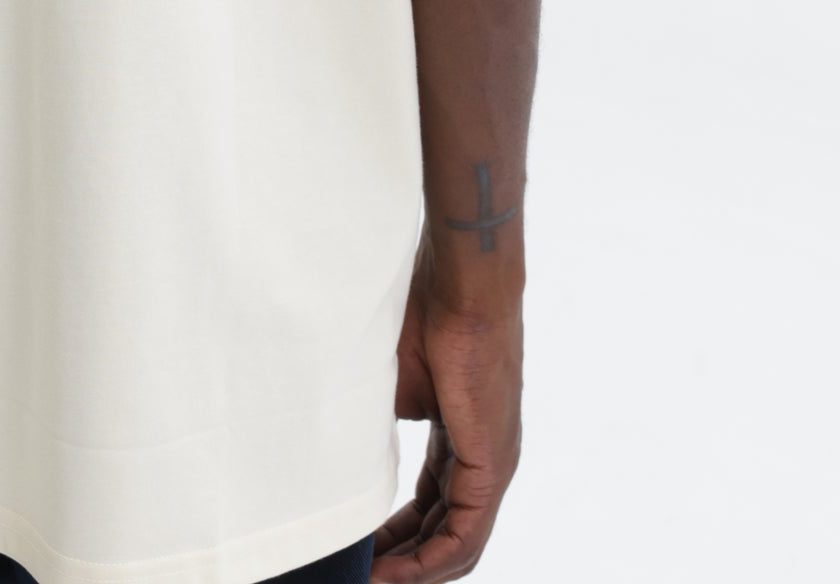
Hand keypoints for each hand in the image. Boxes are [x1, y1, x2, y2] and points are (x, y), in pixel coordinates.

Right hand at [368, 242, 523, 579]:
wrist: (460, 286)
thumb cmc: (425, 314)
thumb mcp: (391, 383)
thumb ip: (379, 427)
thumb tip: (347, 457)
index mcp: (461, 436)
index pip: (431, 502)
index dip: (396, 531)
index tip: (359, 543)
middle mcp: (483, 457)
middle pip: (443, 530)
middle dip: (402, 558)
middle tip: (361, 572)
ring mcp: (493, 463)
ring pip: (457, 543)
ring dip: (414, 568)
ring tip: (371, 579)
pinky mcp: (493, 465)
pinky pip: (465, 534)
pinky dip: (431, 560)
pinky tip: (398, 572)